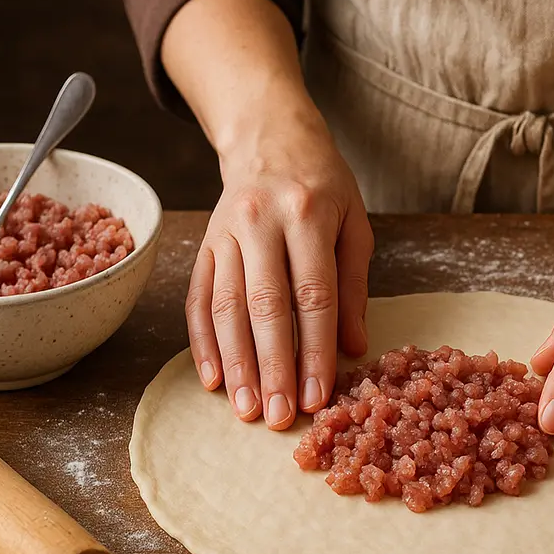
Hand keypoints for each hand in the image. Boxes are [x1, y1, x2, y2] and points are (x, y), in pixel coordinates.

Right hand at [186, 111, 372, 428]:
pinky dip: (202, 342)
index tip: (320, 395)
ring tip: (245, 409)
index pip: (313, 294)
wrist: (269, 138)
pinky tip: (212, 378)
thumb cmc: (324, 186)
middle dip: (272, 367)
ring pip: (226, 306)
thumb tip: (354, 347)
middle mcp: (260, 222)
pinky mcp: (202, 243)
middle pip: (265, 306)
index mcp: (308, 215)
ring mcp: (224, 232)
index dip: (315, 350)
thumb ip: (352, 285)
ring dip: (235, 364)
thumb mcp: (355, 223)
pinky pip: (198, 297)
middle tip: (279, 416)